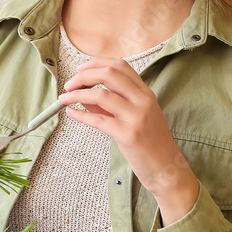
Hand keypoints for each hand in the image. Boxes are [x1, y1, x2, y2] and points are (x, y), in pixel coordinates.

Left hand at [57, 57, 198, 218]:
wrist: (167, 169)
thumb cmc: (149, 143)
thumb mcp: (135, 116)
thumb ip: (110, 104)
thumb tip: (83, 93)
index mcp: (146, 92)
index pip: (120, 65)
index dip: (97, 63)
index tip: (80, 69)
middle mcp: (143, 100)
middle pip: (109, 74)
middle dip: (84, 75)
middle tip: (69, 84)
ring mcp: (137, 117)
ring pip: (101, 94)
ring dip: (77, 94)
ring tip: (64, 98)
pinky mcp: (129, 135)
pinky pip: (98, 120)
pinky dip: (80, 115)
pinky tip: (71, 113)